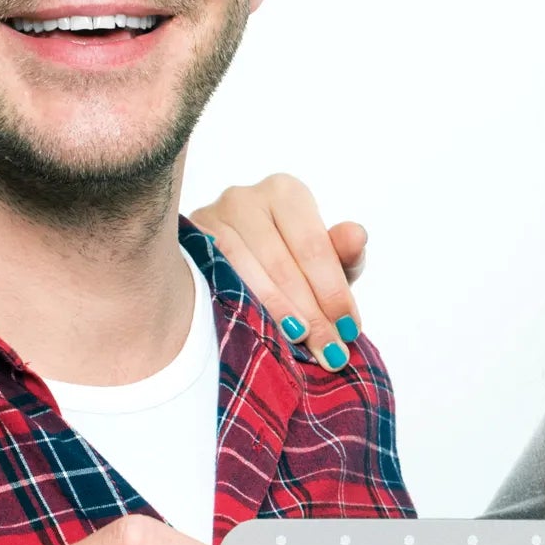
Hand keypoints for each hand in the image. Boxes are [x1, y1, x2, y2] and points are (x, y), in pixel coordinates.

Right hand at [188, 174, 365, 368]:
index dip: (333, 291)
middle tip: (329, 352)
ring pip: (246, 274)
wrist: (234, 264)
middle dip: (310, 313)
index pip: (313, 247)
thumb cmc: (289, 260)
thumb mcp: (321, 260)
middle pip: (281, 264)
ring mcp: (210, 218)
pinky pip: (215, 280)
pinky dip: (240, 307)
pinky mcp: (187, 246)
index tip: (349, 329)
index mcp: (285, 193)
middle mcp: (244, 198)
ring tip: (301, 345)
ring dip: (277, 315)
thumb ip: (342, 251)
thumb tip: (357, 235)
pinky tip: (259, 331)